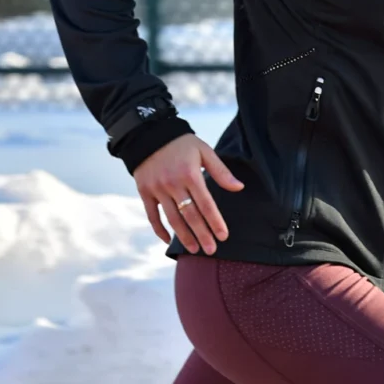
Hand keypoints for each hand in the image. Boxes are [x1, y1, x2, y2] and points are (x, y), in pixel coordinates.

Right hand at [132, 134, 243, 253]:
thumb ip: (220, 171)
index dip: (215, 222)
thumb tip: (239, 187)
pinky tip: (168, 241)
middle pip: (190, 216)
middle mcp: (172, 184)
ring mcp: (157, 189)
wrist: (148, 133)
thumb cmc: (181, 143)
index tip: (223, 236)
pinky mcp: (145, 192)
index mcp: (190, 174)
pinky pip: (152, 215)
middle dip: (202, 235)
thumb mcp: (204, 151)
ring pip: (172, 219)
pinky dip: (159, 230)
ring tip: (194, 250)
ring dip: (184, 236)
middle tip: (211, 251)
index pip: (206, 204)